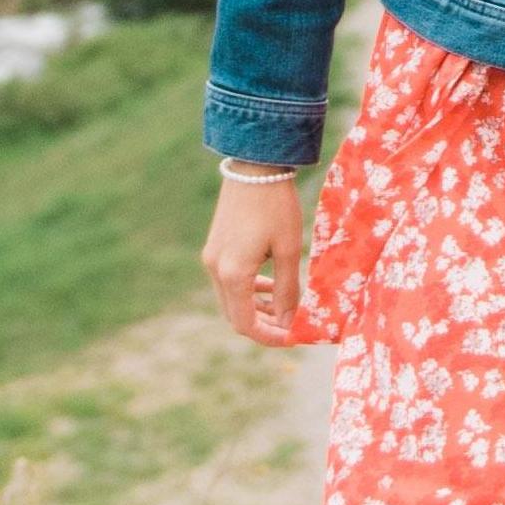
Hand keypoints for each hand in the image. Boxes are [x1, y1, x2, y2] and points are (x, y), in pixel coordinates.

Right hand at [203, 170, 309, 342]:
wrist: (254, 166)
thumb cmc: (276, 206)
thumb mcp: (288, 249)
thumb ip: (287, 289)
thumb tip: (290, 321)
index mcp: (233, 274)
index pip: (246, 324)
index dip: (270, 337)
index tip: (293, 339)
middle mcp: (215, 269)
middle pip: (235, 315)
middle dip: (263, 326)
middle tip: (290, 327)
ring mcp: (211, 258)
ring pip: (230, 299)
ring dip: (255, 308)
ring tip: (283, 308)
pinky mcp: (215, 247)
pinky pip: (228, 281)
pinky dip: (248, 290)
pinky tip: (270, 284)